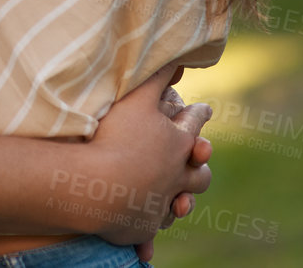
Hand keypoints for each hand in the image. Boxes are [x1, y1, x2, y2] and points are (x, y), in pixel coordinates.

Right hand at [81, 64, 211, 248]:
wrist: (96, 188)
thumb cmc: (115, 138)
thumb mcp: (135, 98)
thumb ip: (156, 75)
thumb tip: (178, 54)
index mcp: (178, 143)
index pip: (195, 123)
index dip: (199, 113)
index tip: (205, 108)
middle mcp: (176, 176)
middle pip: (199, 171)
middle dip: (200, 163)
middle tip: (200, 156)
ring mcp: (160, 203)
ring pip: (181, 204)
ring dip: (182, 202)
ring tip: (181, 201)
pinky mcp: (142, 227)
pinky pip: (148, 234)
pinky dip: (147, 240)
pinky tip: (146, 251)